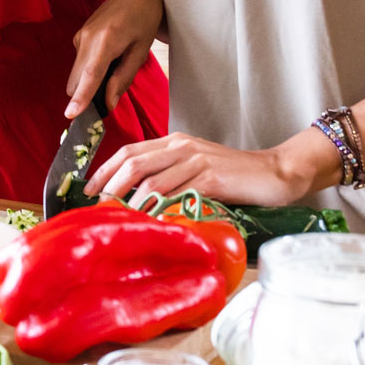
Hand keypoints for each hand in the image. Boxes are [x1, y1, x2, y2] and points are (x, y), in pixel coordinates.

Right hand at [67, 0, 162, 117]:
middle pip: (77, 79)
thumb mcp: (140, 52)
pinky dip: (89, 72)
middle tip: (107, 99)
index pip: (90, 74)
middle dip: (86, 95)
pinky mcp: (78, 37)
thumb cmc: (144, 22)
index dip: (81, 96)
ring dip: (88, 83)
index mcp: (106, 39)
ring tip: (113, 70)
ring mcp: (79, 36)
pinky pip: (79, 65)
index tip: (71, 114)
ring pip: (77, 74)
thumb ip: (123, 79)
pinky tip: (108, 60)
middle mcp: (87, 37)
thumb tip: (108, 104)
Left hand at [84, 130, 335, 207]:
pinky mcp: (211, 177)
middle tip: (96, 209)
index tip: (87, 190)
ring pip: (151, 181)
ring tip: (116, 221)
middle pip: (132, 163)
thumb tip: (138, 200)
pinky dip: (159, 210)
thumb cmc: (235, 177)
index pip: (128, 151)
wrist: (277, 172)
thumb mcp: (197, 169)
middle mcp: (181, 146)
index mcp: (174, 141)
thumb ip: (170, 177)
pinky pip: (177, 194)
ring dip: (129, 203)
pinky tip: (149, 224)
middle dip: (108, 187)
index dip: (104, 170)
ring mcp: (196, 160)